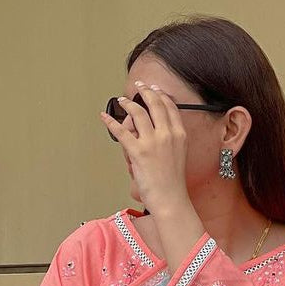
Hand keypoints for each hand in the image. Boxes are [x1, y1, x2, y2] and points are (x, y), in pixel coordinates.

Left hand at [100, 83, 189, 214]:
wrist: (171, 199)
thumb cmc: (173, 183)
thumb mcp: (179, 156)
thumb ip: (170, 141)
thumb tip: (154, 134)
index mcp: (179, 135)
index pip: (170, 107)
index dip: (161, 95)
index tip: (155, 90)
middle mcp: (167, 134)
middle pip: (155, 104)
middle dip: (145, 91)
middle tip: (139, 86)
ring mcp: (152, 142)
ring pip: (138, 113)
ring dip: (128, 104)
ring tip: (122, 100)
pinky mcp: (138, 151)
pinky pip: (121, 132)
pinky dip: (111, 123)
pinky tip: (105, 118)